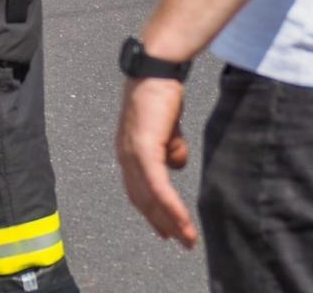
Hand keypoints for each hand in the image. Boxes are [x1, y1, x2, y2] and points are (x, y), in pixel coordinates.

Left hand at [115, 76, 197, 247]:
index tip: (166, 231)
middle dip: (162, 223)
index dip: (151, 212)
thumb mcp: (167, 128)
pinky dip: (170, 205)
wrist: (157, 69)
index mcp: (128, 152)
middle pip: (142, 199)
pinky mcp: (144, 148)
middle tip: (182, 242)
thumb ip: (170, 147)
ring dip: (170, 221)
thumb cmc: (161, 95)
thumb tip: (176, 166)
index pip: (137, 191)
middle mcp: (125, 155)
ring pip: (150, 198)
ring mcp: (132, 153)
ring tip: (187, 238)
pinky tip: (182, 219)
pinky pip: (157, 185)